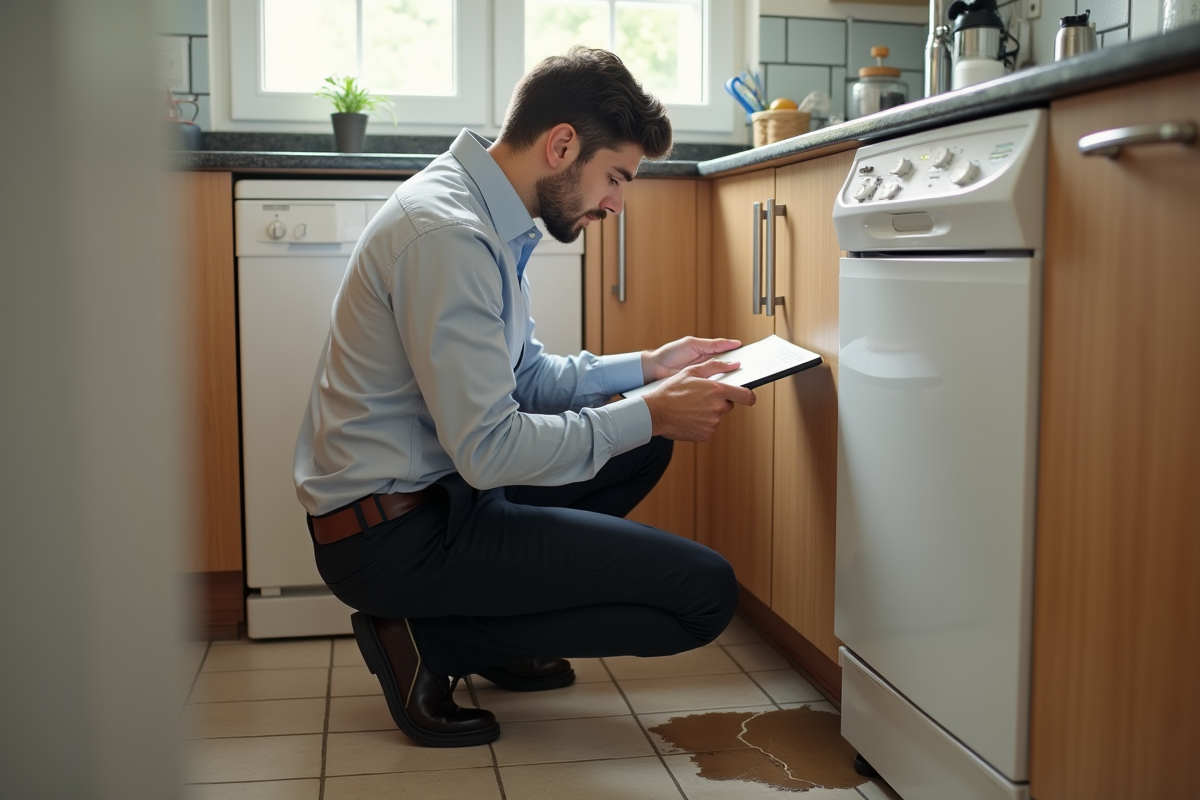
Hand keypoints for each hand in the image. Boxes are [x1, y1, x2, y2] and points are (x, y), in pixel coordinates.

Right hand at [641, 358, 755, 441]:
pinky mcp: (705, 434)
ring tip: (691, 407)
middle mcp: (717, 408)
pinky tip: (689, 417)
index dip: (749, 396)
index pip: (746, 396)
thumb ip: (715, 366)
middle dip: (719, 401)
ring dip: (709, 412)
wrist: (656, 412)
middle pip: (728, 405)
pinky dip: (702, 423)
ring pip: (717, 416)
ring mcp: (712, 423)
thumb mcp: (691, 372)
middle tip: (701, 398)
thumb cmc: (672, 391)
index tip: (748, 397)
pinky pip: (709, 427)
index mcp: (717, 391)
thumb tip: (734, 364)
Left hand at [642, 337, 740, 382]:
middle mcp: (708, 366)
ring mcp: (704, 378)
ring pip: (722, 380)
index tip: (753, 359)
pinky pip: (713, 390)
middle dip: (738, 371)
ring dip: (730, 382)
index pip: (729, 354)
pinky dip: (719, 391)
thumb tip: (735, 343)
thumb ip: (713, 345)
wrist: (655, 369)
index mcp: (708, 353)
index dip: (741, 356)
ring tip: (740, 382)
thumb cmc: (671, 353)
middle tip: (749, 372)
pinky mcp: (700, 388)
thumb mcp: (693, 344)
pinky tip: (725, 391)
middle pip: (728, 369)